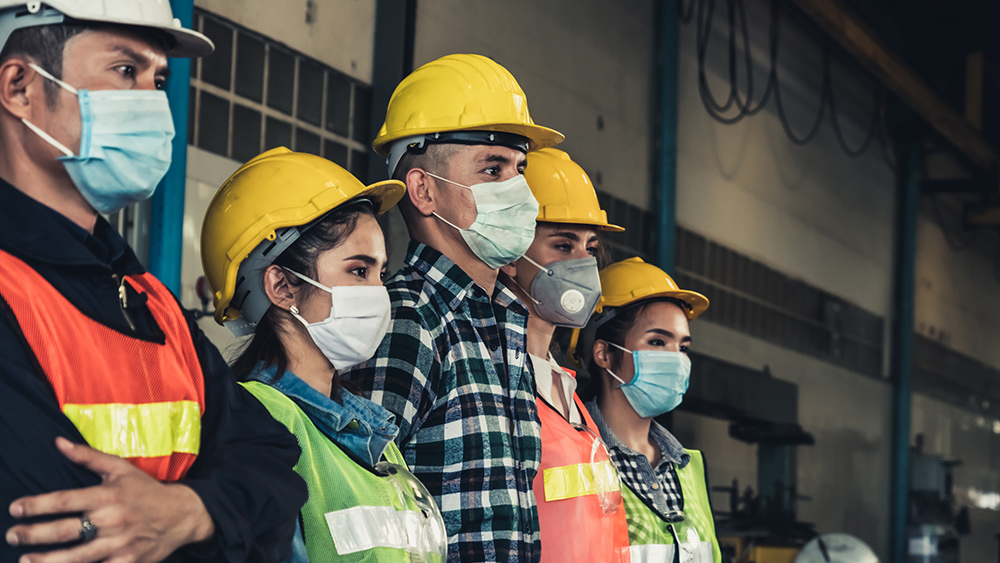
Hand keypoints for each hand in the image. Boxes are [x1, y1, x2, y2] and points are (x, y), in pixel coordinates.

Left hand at [6, 437, 214, 562]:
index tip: (16, 509)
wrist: (182, 515)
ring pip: (76, 556)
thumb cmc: (147, 490)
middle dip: (34, 534)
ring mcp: (119, 544)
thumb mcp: (120, 469)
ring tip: (25, 560)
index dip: (37, 505)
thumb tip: (59, 443)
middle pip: (65, 530)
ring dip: (47, 560)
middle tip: (13, 535)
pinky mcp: (127, 562)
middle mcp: (112, 520)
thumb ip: (88, 457)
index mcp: (108, 495)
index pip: (65, 500)